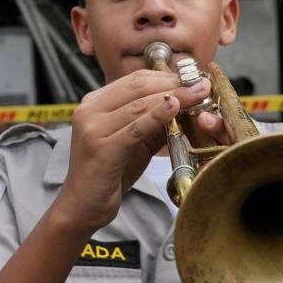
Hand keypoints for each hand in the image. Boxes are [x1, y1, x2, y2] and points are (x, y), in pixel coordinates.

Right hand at [52, 64, 212, 234]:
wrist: (81, 206)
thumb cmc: (108, 174)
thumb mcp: (134, 142)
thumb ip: (154, 123)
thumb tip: (185, 104)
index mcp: (94, 103)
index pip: (134, 80)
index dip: (166, 76)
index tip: (193, 79)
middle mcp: (89, 110)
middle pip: (138, 87)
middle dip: (174, 83)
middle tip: (201, 84)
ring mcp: (92, 128)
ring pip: (139, 105)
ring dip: (174, 97)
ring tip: (198, 95)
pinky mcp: (101, 148)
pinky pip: (135, 128)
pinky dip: (157, 116)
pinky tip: (175, 108)